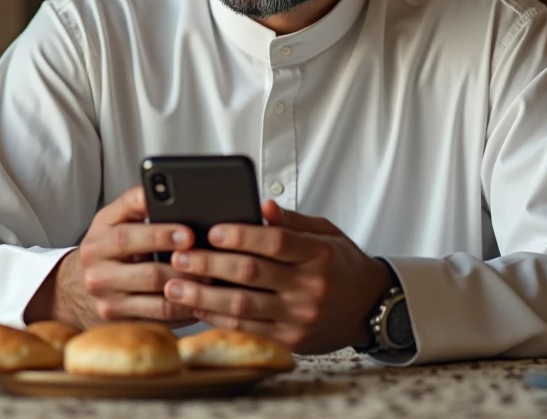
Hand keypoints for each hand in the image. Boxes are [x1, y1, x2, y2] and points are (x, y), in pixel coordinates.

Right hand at [24, 186, 198, 328]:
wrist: (72, 290)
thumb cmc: (107, 249)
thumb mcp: (113, 222)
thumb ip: (136, 205)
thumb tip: (175, 192)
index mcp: (100, 234)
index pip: (128, 229)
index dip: (159, 231)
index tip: (188, 232)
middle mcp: (97, 264)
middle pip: (145, 266)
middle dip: (179, 260)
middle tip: (207, 256)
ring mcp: (106, 295)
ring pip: (155, 292)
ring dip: (187, 285)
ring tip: (212, 277)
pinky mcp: (117, 318)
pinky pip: (158, 316)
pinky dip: (183, 307)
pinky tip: (200, 299)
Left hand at [163, 201, 392, 353]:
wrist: (371, 307)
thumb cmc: (342, 265)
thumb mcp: (326, 233)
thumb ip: (292, 221)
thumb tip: (262, 205)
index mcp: (319, 255)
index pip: (275, 242)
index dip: (241, 236)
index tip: (212, 230)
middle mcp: (310, 287)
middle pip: (252, 274)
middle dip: (210, 264)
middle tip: (180, 256)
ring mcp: (299, 317)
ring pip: (243, 306)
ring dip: (204, 296)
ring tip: (175, 285)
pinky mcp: (291, 340)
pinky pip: (247, 329)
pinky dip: (218, 318)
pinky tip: (197, 307)